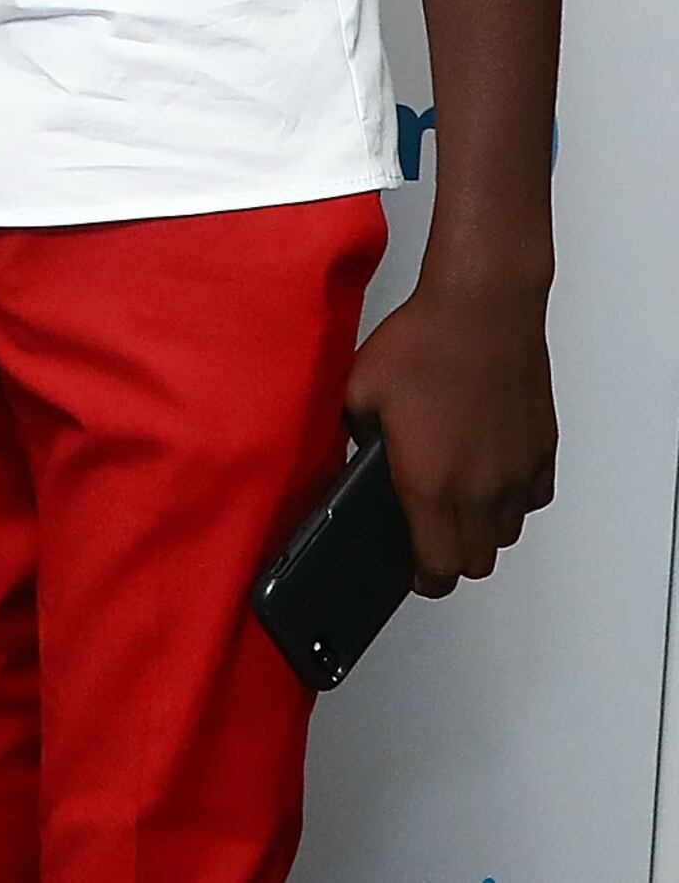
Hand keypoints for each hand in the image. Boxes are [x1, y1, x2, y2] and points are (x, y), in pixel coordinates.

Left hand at [343, 275, 555, 594]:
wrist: (482, 309)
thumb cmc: (422, 344)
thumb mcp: (357, 393)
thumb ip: (351, 441)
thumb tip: (347, 463)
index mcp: (429, 482)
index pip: (438, 566)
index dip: (424, 580)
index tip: (413, 575)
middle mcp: (480, 487)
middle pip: (475, 562)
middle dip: (450, 561)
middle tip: (428, 541)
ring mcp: (516, 471)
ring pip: (506, 534)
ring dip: (481, 532)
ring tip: (455, 507)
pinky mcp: (542, 450)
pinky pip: (532, 498)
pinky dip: (513, 500)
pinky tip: (489, 477)